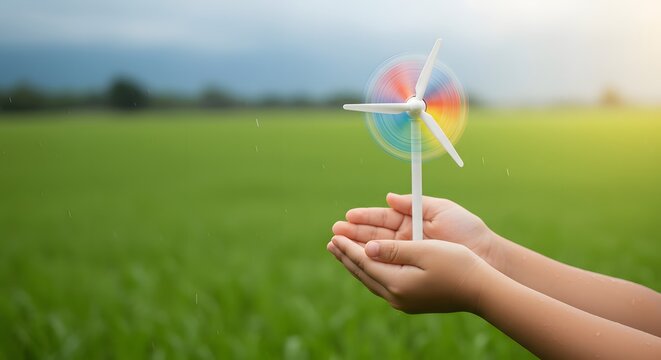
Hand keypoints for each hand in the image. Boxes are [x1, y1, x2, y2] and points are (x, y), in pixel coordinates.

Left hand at [327, 235, 489, 313]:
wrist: (481, 290)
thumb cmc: (457, 264)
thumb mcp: (424, 251)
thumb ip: (394, 250)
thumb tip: (368, 249)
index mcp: (397, 282)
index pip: (364, 262)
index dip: (348, 247)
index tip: (334, 235)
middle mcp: (397, 296)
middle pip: (364, 273)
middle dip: (347, 256)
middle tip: (331, 242)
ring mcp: (404, 302)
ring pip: (371, 280)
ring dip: (357, 265)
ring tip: (344, 254)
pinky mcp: (412, 302)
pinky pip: (382, 285)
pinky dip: (371, 272)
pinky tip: (369, 267)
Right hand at [332, 193, 499, 264]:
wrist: (487, 256)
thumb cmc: (468, 231)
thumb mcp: (441, 210)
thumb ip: (414, 204)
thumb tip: (390, 198)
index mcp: (413, 222)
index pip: (383, 219)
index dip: (364, 218)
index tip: (348, 216)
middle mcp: (408, 241)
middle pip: (375, 236)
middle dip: (354, 234)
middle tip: (335, 231)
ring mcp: (410, 257)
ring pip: (377, 253)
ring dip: (357, 249)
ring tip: (337, 244)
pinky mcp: (413, 274)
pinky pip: (387, 269)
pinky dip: (371, 264)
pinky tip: (356, 260)